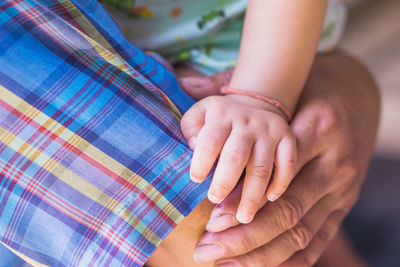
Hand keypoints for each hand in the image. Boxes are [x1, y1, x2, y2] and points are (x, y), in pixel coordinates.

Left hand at [180, 53, 379, 265]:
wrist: (357, 100)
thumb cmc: (311, 91)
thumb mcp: (279, 82)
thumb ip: (235, 88)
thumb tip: (185, 83)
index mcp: (318, 126)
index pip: (272, 167)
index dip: (238, 190)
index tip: (208, 206)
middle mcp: (336, 162)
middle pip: (286, 208)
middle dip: (245, 232)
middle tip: (207, 246)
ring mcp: (343, 187)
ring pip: (299, 229)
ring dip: (260, 250)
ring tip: (222, 260)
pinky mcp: (344, 204)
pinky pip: (318, 238)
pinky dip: (289, 258)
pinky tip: (257, 265)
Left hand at [180, 93, 296, 223]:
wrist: (253, 104)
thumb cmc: (218, 119)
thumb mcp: (198, 115)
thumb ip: (190, 129)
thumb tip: (192, 147)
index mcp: (221, 115)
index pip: (210, 140)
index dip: (202, 163)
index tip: (195, 180)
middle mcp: (247, 121)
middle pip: (236, 156)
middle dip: (224, 183)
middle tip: (215, 201)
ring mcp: (269, 130)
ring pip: (262, 167)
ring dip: (252, 196)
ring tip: (243, 216)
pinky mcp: (287, 138)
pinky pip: (287, 164)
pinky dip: (280, 184)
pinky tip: (270, 199)